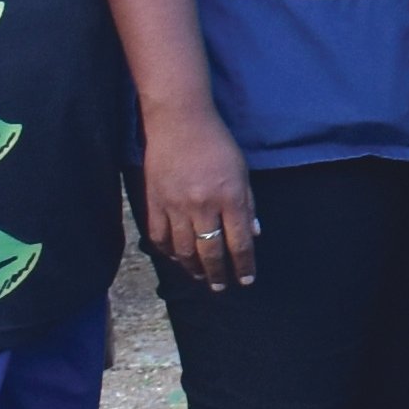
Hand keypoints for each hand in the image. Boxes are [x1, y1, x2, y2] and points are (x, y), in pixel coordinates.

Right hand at [141, 112, 259, 287]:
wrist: (179, 121)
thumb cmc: (216, 143)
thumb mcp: (242, 171)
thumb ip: (248, 204)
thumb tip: (253, 234)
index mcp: (230, 197)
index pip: (240, 242)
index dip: (244, 265)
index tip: (246, 280)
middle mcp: (203, 206)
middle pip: (211, 252)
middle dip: (218, 274)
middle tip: (221, 287)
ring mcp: (175, 205)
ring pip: (183, 250)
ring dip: (192, 268)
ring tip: (200, 276)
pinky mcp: (154, 202)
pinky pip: (159, 237)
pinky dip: (168, 252)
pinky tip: (176, 257)